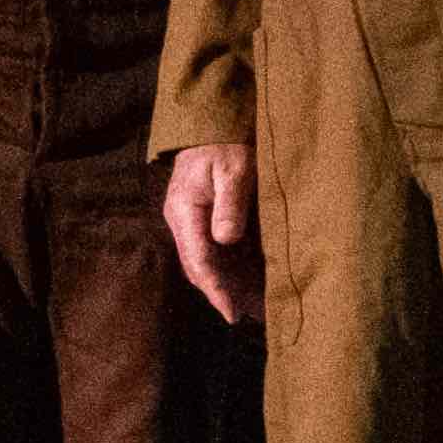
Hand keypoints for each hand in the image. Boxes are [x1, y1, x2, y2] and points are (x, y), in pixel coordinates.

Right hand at [160, 143, 259, 324]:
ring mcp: (193, 223)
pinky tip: (255, 283)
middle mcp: (184, 222)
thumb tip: (226, 239)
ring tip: (259, 309)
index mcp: (184, 211)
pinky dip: (235, 270)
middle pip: (202, 269)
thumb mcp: (234, 168)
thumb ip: (230, 204)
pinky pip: (218, 253)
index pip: (199, 260)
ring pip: (211, 265)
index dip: (217, 290)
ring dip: (233, 286)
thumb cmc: (226, 143)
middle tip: (254, 317)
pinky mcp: (206, 221)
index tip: (232, 313)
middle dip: (226, 295)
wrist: (214, 125)